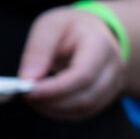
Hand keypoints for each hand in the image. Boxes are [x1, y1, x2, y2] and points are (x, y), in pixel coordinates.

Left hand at [19, 4, 126, 119]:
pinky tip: (46, 103)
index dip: (56, 88)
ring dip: (55, 109)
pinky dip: (61, 112)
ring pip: (85, 108)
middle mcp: (113, 66)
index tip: (29, 91)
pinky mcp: (106, 95)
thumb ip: (38, 50)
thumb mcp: (51, 25)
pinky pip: (84, 112)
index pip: (83, 75)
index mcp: (100, 45)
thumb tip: (27, 79)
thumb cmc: (71, 27)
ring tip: (33, 98)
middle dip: (51, 101)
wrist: (96, 32)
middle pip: (86, 97)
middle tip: (26, 94)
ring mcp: (113, 83)